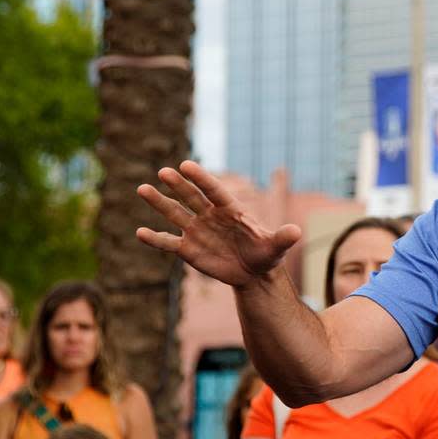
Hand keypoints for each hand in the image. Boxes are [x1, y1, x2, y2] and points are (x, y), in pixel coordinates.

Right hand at [136, 161, 301, 286]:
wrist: (253, 273)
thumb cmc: (266, 254)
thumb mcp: (276, 248)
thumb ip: (283, 238)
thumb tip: (297, 232)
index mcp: (230, 210)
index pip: (213, 190)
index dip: (201, 178)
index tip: (186, 165)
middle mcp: (210, 216)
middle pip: (191, 197)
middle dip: (178, 185)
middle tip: (163, 172)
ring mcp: (197, 230)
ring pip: (175, 214)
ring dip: (159, 202)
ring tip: (142, 189)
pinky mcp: (188, 249)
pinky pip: (169, 242)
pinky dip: (155, 239)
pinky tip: (140, 233)